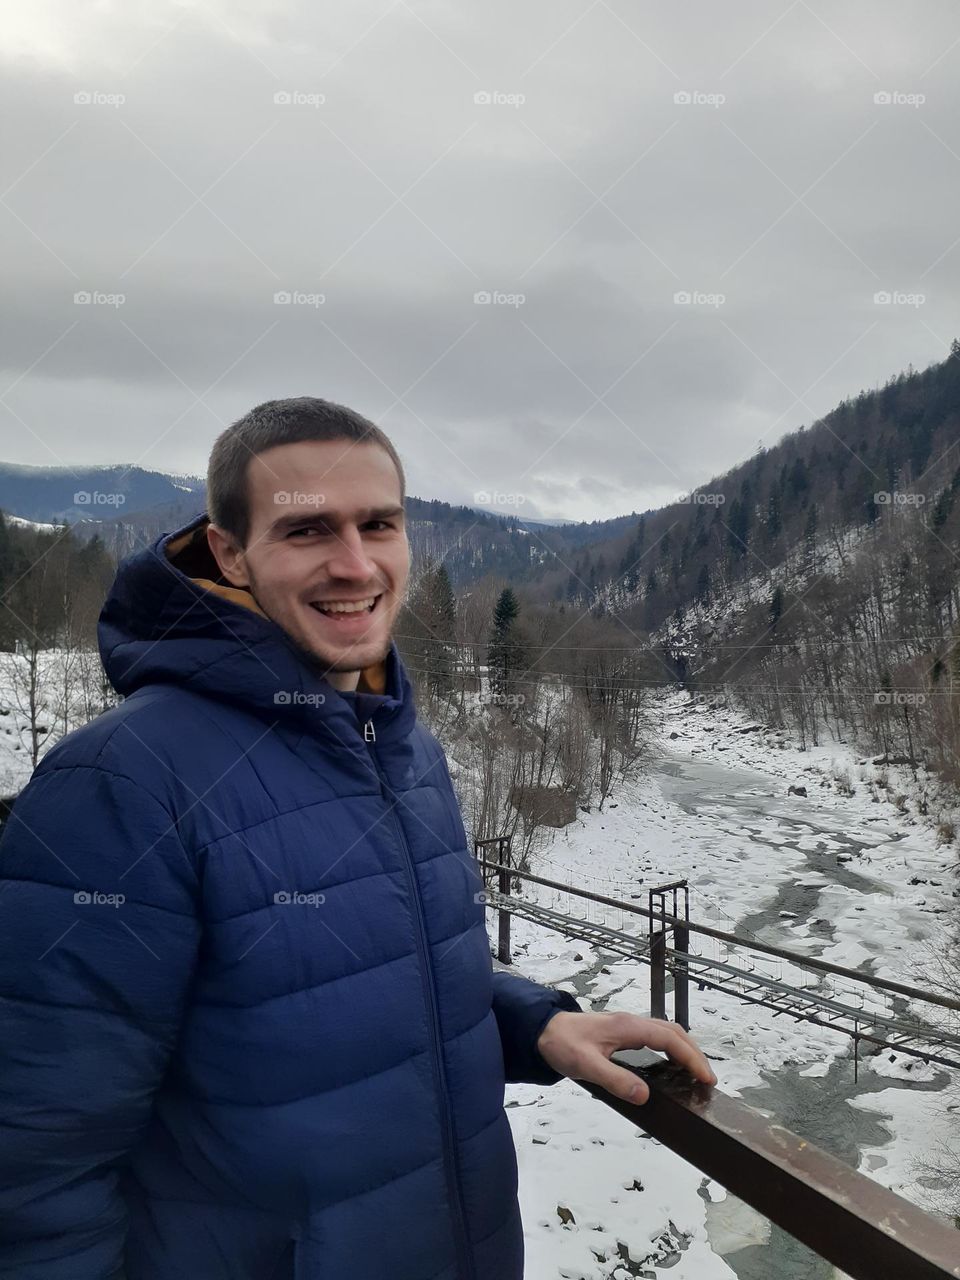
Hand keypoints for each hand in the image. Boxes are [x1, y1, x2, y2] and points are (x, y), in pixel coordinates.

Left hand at [536, 1010, 717, 1103]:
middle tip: (707, 1079)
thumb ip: (615, 1080)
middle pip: (674, 1032)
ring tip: (696, 1073)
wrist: (542, 1030)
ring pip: (666, 1032)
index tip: (705, 1077)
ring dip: (685, 1049)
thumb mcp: (586, 1066)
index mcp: (629, 1027)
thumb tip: (644, 1095)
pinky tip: (671, 1065)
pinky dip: (671, 1049)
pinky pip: (656, 1037)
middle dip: (694, 1053)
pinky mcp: (622, 1032)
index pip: (669, 1039)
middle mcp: (632, 1022)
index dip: (691, 1057)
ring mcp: (628, 1026)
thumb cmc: (562, 1044)